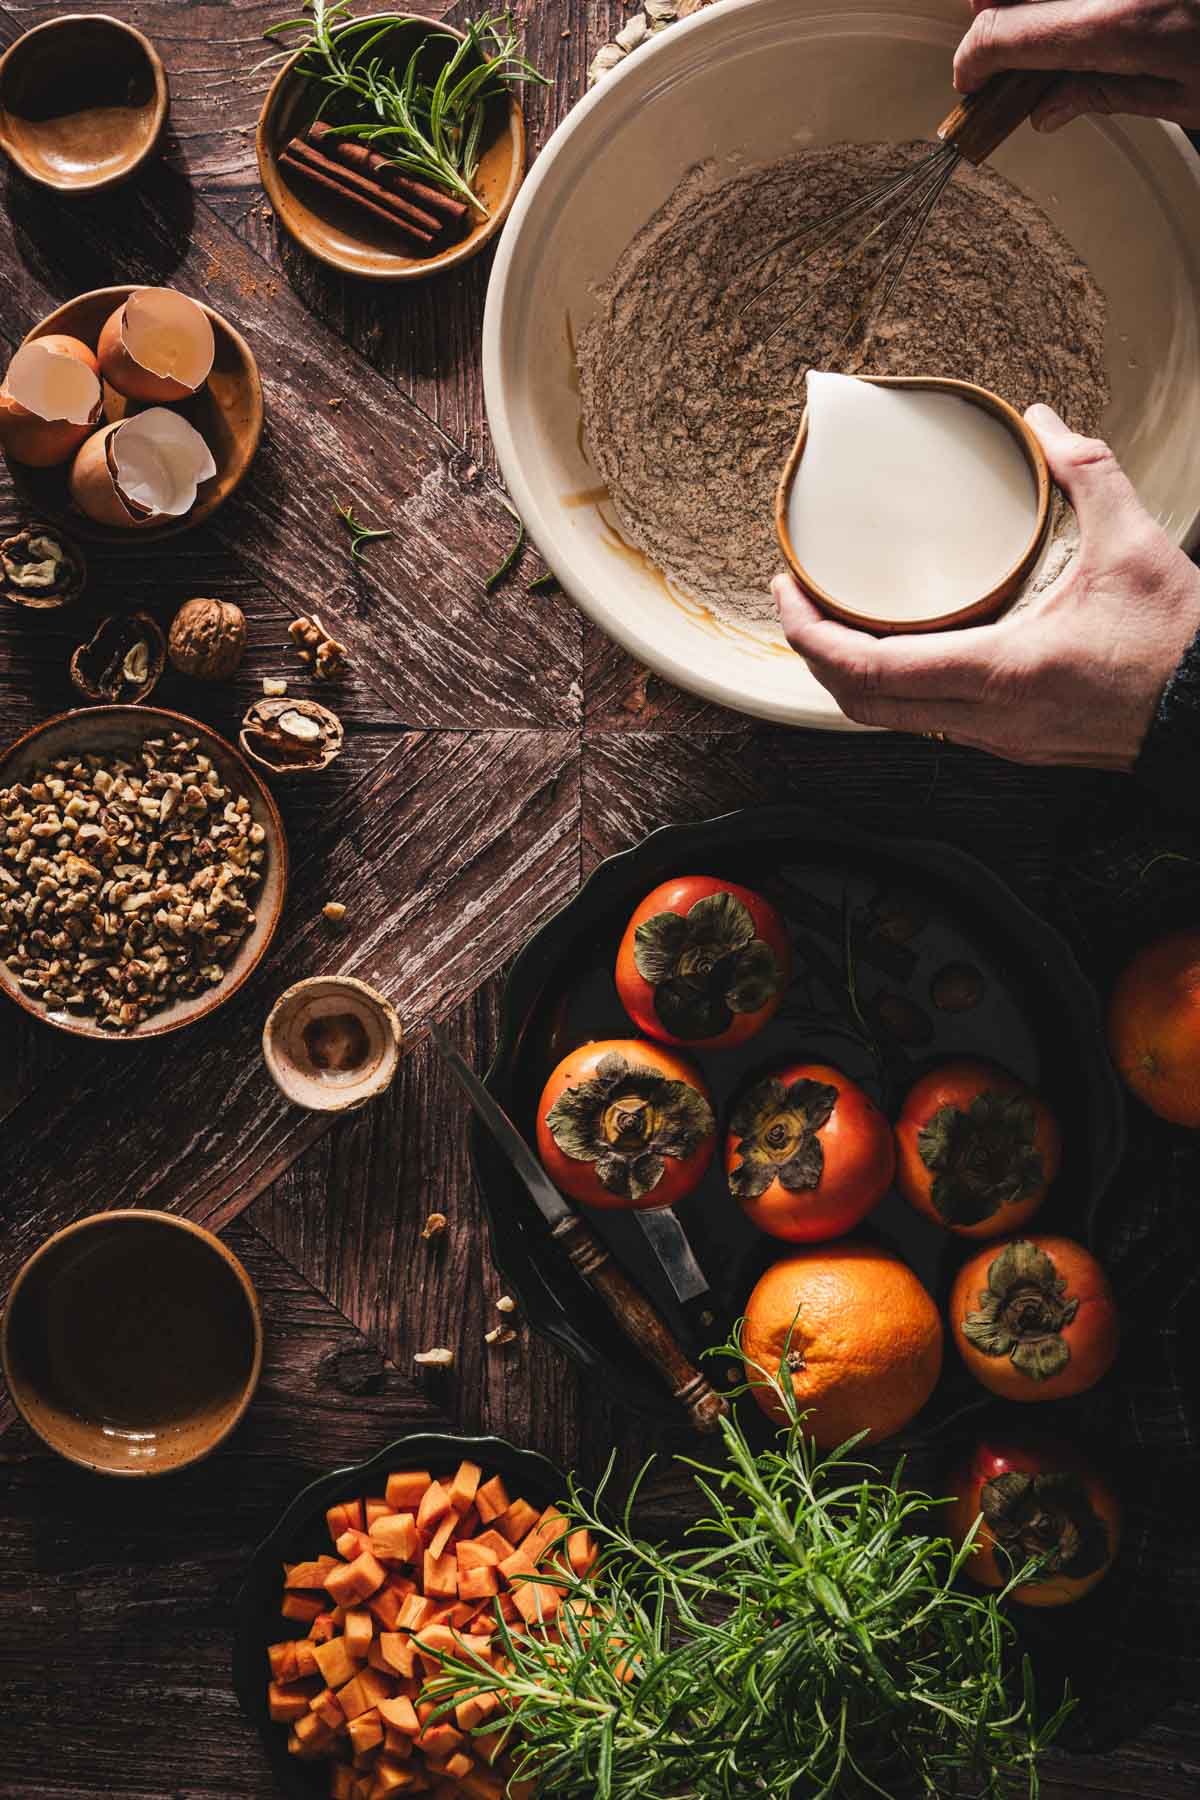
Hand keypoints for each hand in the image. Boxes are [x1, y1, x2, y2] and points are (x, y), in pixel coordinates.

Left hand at [774, 405, 1199, 768]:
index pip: (868, 669)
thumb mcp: (1136, 544)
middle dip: (813, 654)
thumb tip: (1043, 421)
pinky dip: (891, 688)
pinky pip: (924, 723)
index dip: (810, 634)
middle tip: (798, 598)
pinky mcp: (1009, 744)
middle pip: (859, 704)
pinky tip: (894, 647)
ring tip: (835, 618)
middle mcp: (986, 720)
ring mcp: (995, 740)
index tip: (789, 590)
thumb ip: (1086, 473)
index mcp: (1001, 672)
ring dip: (849, 675)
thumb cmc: (1180, 642)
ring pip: (888, 721)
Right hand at [954, 0, 1199, 132]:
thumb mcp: (1183, 96)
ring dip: (1025, 6)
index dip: (973, 59)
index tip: (968, 79)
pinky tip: (1065, 11)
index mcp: (1121, 24)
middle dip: (993, 14)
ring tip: (1028, 24)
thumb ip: (1109, 94)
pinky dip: (1060, 1)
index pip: (1006, 33)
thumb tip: (1048, 110)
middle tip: (993, 42)